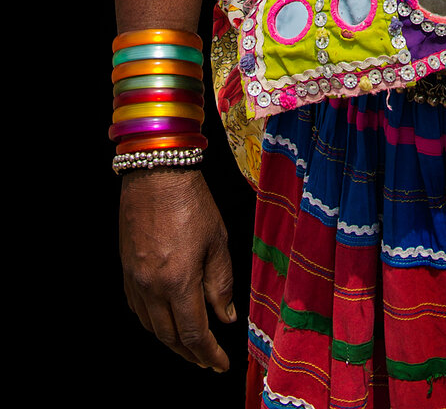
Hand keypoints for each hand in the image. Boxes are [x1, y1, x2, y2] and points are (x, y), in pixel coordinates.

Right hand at [119, 168, 235, 371]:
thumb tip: (225, 317)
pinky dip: (154, 323)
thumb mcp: (217, 241)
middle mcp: (152, 287)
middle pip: (171, 337)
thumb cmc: (191, 202)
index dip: (208, 353)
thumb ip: (221, 283)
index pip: (194, 333)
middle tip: (208, 361)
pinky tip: (166, 321)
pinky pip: (138, 310)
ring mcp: (135, 281)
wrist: (156, 175)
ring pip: (152, 327)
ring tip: (191, 346)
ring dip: (172, 342)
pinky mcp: (126, 272)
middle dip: (191, 354)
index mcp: (179, 280)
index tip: (221, 364)